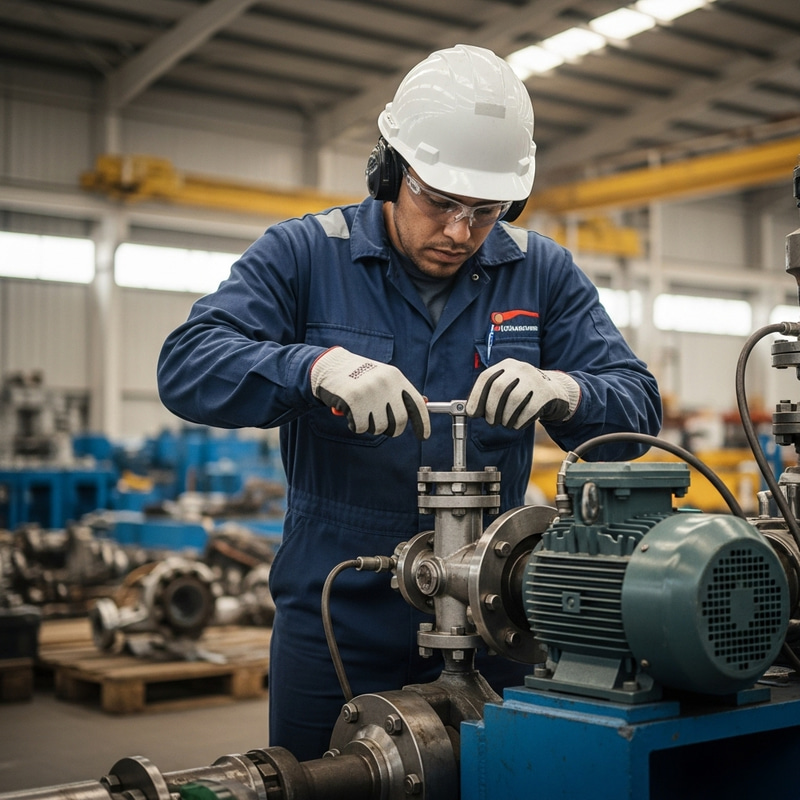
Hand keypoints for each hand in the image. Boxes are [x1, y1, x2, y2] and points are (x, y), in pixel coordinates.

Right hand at [310, 347, 429, 438]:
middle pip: (399, 422)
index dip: (422, 424)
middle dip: (392, 430)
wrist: (330, 366)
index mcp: (396, 377)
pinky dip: (355, 426)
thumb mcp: (383, 378)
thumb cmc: (359, 375)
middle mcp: (385, 384)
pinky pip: (361, 428)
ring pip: (379, 427)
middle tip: (382, 426)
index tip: (423, 436)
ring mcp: (369, 392)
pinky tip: (350, 413)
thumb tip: (425, 404)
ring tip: (362, 412)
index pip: (417, 405)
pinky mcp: (353, 401)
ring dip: (370, 426)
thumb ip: (401, 392)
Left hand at [467, 359, 579, 428]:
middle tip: (491, 422)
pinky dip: (519, 421)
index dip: (476, 397)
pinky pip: (528, 410)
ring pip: (514, 400)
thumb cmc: (522, 391)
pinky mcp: (546, 393)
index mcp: (506, 365)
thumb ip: (488, 396)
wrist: (553, 390)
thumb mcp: (506, 386)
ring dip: (506, 418)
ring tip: (505, 423)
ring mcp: (534, 379)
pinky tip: (517, 423)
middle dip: (491, 409)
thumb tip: (471, 411)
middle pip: (498, 388)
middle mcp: (520, 368)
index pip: (486, 377)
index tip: (472, 413)